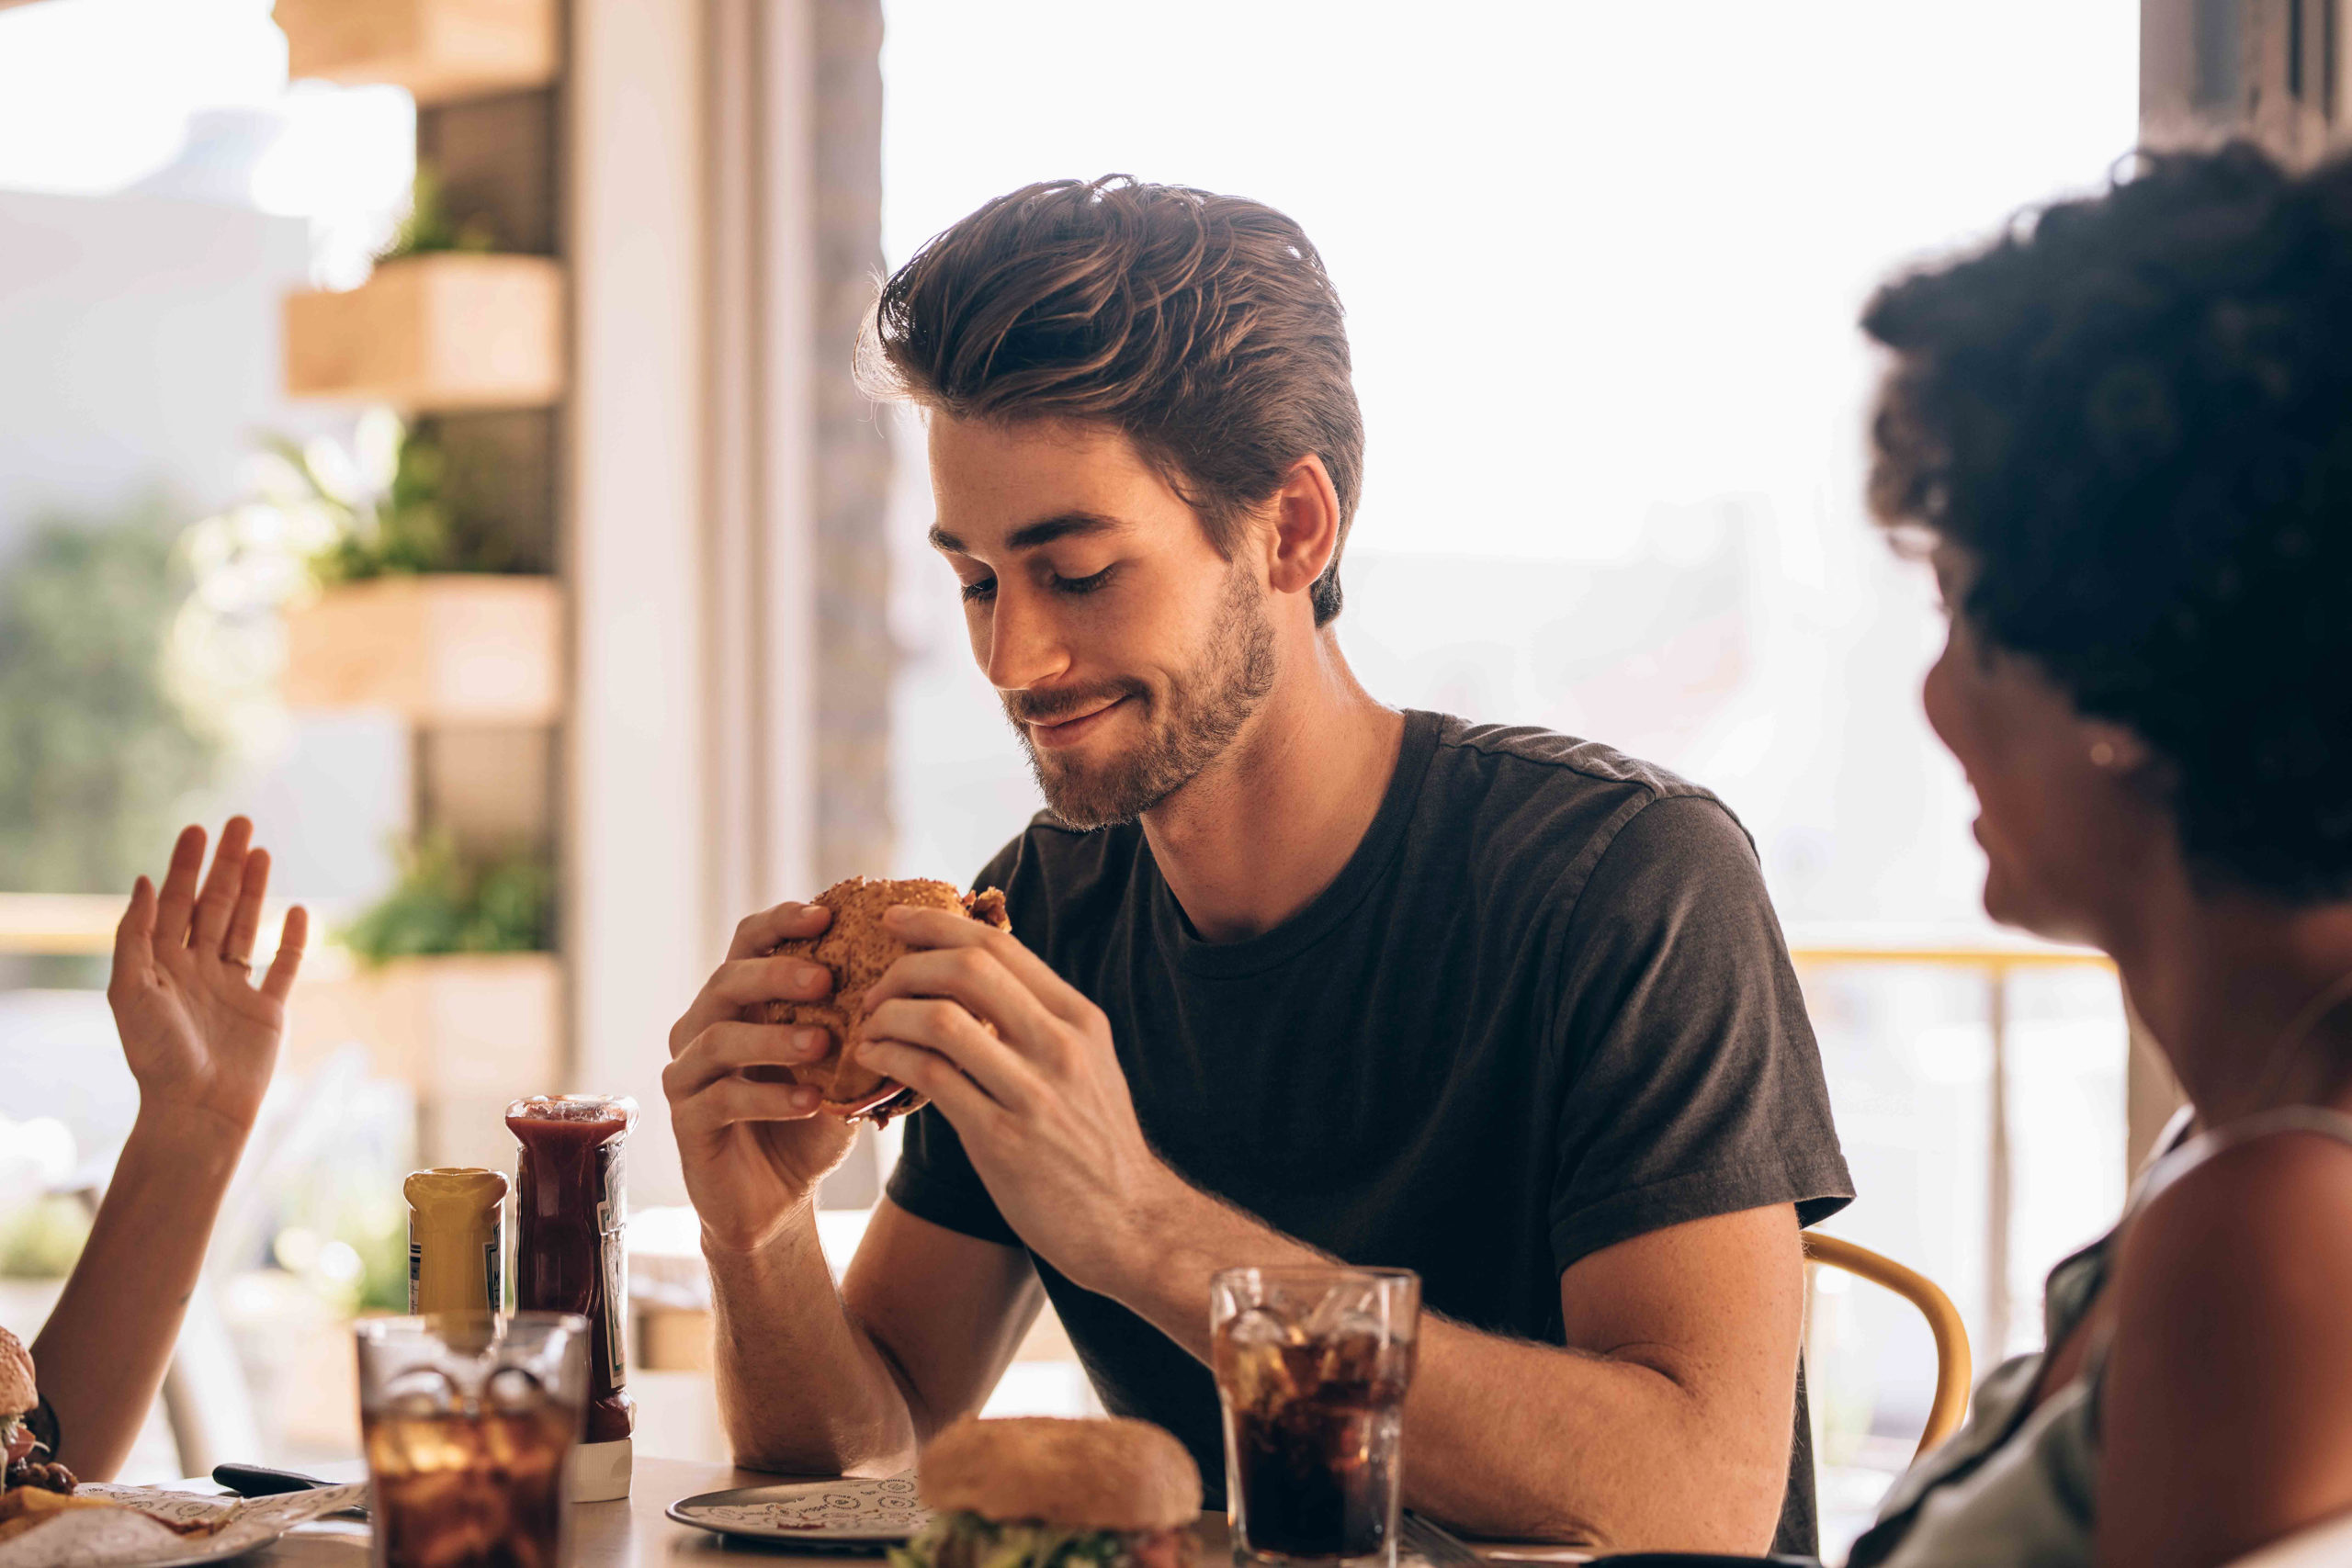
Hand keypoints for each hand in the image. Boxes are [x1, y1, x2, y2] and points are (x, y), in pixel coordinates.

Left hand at [108, 819, 307, 1137]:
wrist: (198, 1109)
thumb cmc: (156, 1055)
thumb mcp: (129, 989)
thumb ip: (134, 935)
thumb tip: (141, 881)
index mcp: (162, 966)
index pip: (173, 904)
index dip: (184, 867)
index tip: (197, 830)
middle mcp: (197, 972)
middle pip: (214, 906)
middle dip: (226, 864)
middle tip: (239, 822)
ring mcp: (234, 989)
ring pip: (246, 926)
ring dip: (256, 889)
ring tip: (263, 851)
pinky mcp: (268, 1011)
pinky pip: (283, 967)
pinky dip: (292, 939)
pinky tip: (297, 911)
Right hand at [664, 902, 861, 1252]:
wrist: (777, 1197)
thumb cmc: (810, 1119)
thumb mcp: (843, 1065)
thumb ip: (860, 1022)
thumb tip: (919, 973)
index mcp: (739, 1001)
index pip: (749, 941)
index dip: (782, 922)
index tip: (826, 915)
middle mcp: (703, 1027)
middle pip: (727, 981)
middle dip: (776, 974)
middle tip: (824, 979)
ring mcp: (687, 1074)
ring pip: (717, 1038)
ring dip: (773, 1037)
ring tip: (822, 1044)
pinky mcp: (686, 1121)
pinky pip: (719, 1099)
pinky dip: (767, 1097)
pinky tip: (810, 1101)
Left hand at [853, 907, 1186, 1293]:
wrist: (1129, 1223)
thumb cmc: (1095, 1143)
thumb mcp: (1086, 1064)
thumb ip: (1039, 1021)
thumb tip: (978, 978)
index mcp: (1078, 1017)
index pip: (999, 946)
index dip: (938, 923)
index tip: (896, 918)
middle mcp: (1060, 1045)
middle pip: (967, 969)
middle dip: (906, 966)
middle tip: (875, 985)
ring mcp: (1033, 1092)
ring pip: (941, 1020)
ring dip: (889, 1015)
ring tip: (870, 1027)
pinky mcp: (1002, 1139)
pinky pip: (931, 1078)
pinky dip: (891, 1059)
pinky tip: (875, 1062)